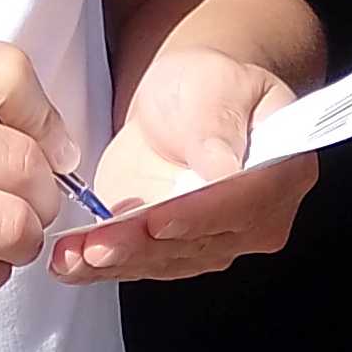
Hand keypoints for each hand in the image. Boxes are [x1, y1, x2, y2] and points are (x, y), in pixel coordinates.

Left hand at [53, 44, 316, 285]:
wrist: (182, 102)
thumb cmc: (209, 86)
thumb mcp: (217, 85)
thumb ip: (220, 127)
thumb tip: (225, 170)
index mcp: (282, 175)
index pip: (242, 205)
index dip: (198, 217)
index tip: (160, 221)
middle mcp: (252, 221)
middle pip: (197, 242)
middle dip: (142, 246)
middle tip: (100, 246)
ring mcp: (210, 241)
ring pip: (162, 260)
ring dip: (114, 262)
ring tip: (72, 256)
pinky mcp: (169, 250)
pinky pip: (136, 263)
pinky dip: (97, 266)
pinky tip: (69, 264)